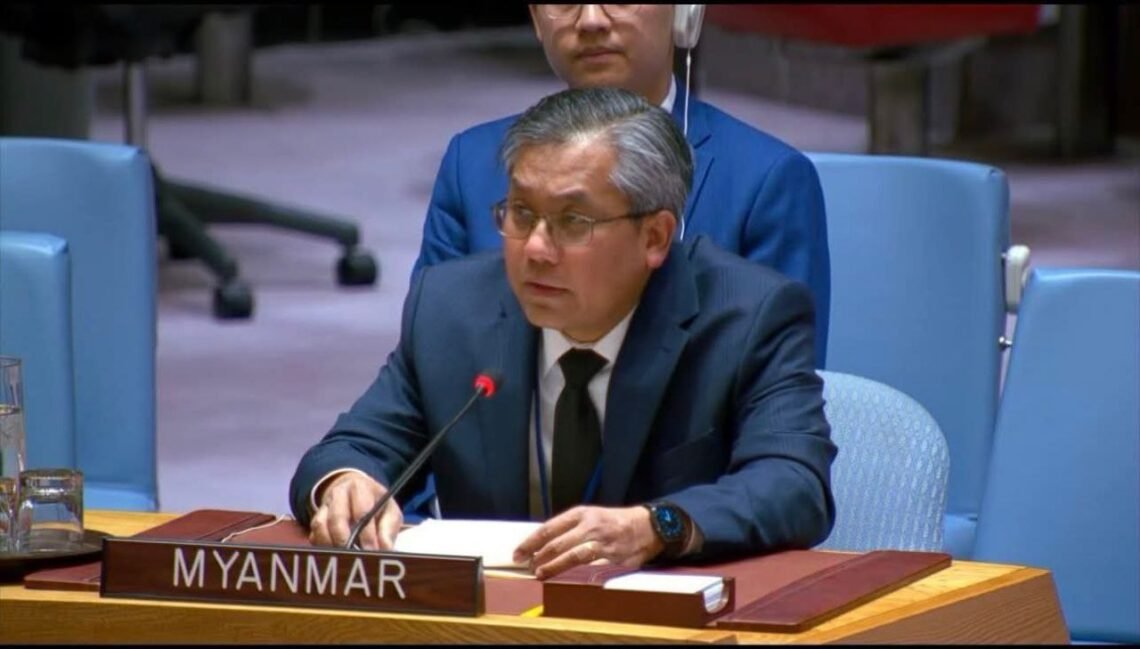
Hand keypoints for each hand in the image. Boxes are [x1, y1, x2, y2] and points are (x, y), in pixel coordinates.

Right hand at [308, 472, 402, 549]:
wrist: (355, 491)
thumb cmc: (375, 504)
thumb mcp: (389, 510)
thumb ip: (388, 529)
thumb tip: (385, 548)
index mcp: (360, 488)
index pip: (361, 512)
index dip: (366, 535)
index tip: (371, 551)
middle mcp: (339, 494)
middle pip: (336, 518)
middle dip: (345, 541)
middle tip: (355, 556)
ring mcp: (324, 505)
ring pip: (320, 526)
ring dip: (331, 544)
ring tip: (344, 557)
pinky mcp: (316, 519)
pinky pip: (314, 535)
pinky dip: (323, 546)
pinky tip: (335, 554)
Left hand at [512, 505, 663, 579]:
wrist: (646, 526)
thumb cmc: (612, 522)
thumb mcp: (589, 517)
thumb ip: (568, 529)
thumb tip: (540, 545)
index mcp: (581, 514)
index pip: (549, 528)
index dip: (531, 542)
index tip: (518, 553)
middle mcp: (590, 526)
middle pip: (558, 542)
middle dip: (539, 556)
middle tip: (527, 566)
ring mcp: (601, 542)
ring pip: (573, 555)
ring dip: (554, 566)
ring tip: (541, 574)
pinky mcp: (612, 557)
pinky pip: (591, 567)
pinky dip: (576, 574)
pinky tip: (566, 580)